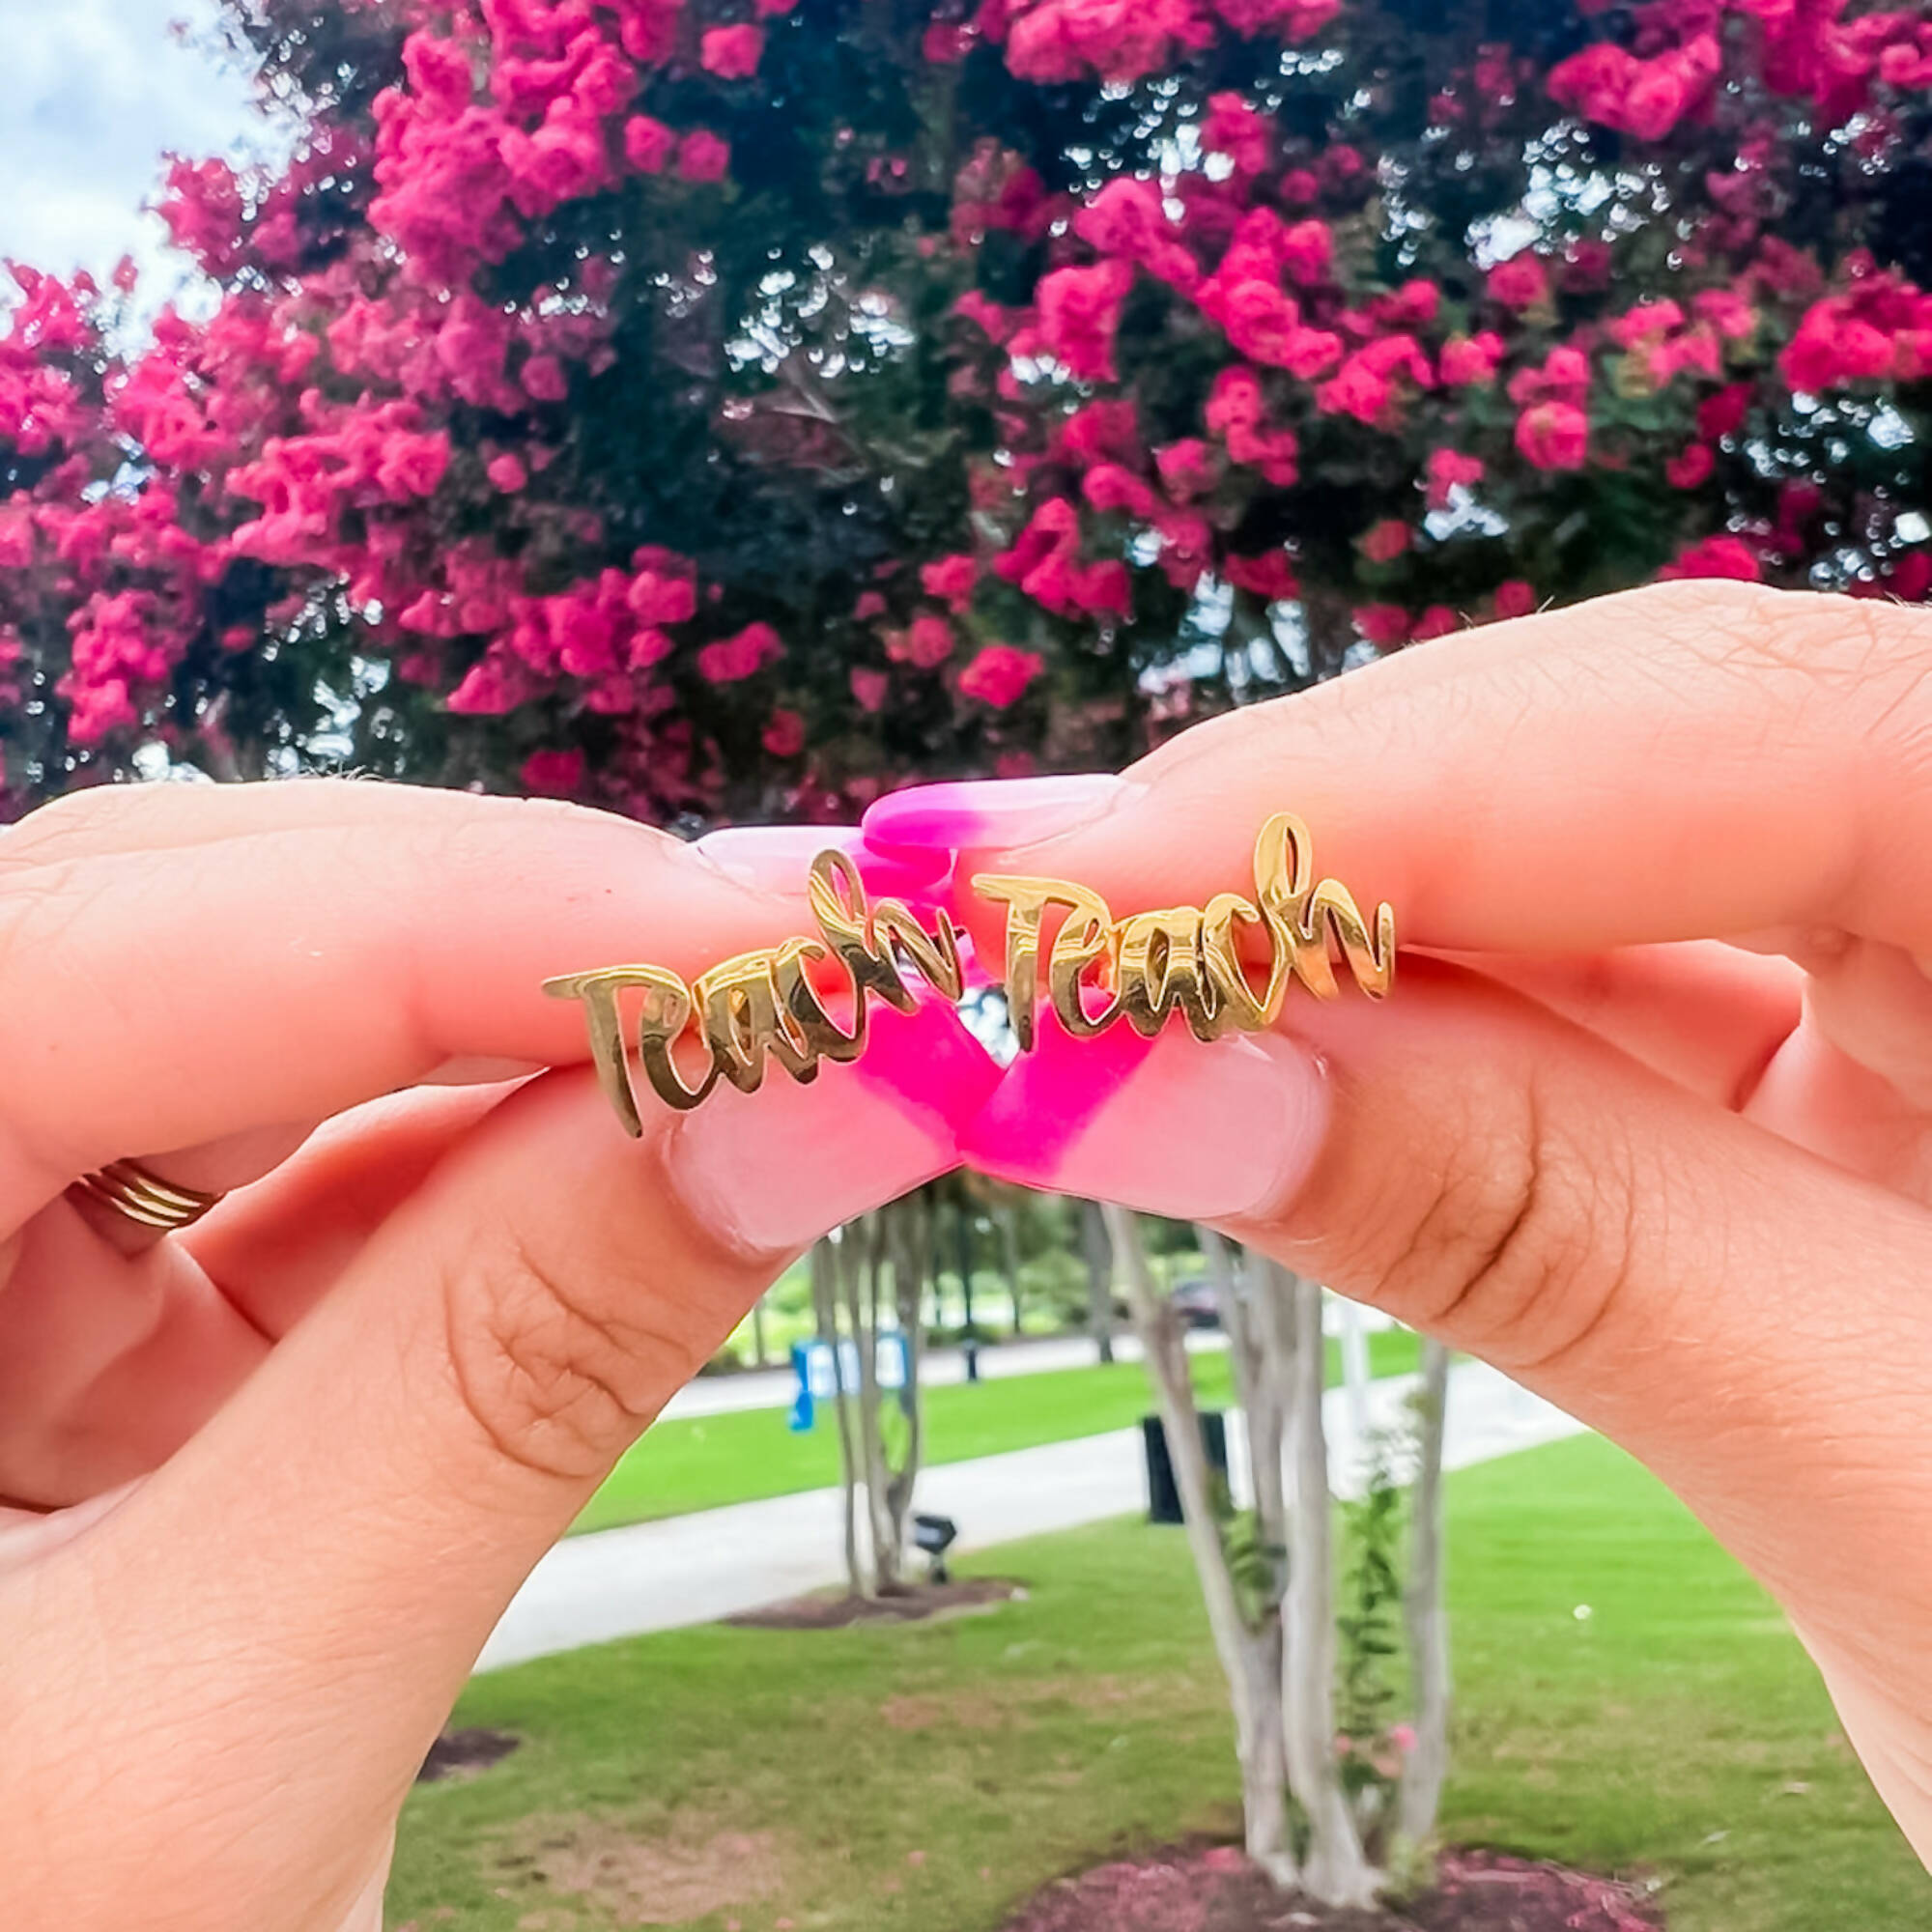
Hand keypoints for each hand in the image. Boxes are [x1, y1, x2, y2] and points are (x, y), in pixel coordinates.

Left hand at [0, 785, 993, 1930]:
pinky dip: (490, 1152)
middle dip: (519, 932)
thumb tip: (812, 1103)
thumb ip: (502, 1386)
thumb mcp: (211, 1753)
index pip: (101, 960)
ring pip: (253, 1017)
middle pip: (181, 925)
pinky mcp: (77, 1328)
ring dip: (528, 1024)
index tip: (792, 957)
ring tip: (753, 1039)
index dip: (479, 921)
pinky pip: (291, 1167)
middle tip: (808, 970)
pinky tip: (636, 1150)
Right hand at [866, 580, 1931, 1863]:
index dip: (1369, 793)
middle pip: (1631, 754)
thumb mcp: (1900, 1484)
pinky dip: (1392, 1038)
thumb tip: (1142, 1066)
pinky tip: (1230, 1046)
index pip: (1754, 723)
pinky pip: (1578, 1004)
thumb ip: (1545, 1235)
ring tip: (1068, 977)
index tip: (1056, 887)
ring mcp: (1922, 967)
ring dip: (1311, 937)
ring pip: (1573, 871)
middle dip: (1305, 839)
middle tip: (1002, 915)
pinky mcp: (1827, 1076)